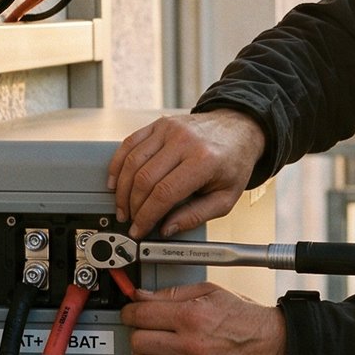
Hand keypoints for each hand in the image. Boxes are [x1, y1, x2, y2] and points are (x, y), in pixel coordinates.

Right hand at [106, 110, 264, 238]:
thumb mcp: (225, 197)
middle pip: (144, 179)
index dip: (146, 216)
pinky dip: (118, 164)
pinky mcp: (159, 124)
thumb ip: (196, 216)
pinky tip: (116, 181)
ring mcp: (169, 130)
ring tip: (123, 206)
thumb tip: (167, 229)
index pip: (164, 193)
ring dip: (122, 189)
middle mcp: (184, 141)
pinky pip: (130, 143)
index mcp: (204, 161)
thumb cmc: (233, 162)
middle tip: (130, 221)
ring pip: (133, 162)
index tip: (139, 229)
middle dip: (132, 206)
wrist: (239, 129)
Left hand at [121, 282, 287, 354]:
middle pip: (138, 341)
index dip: (130, 311)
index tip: (131, 312)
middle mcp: (190, 345)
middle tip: (145, 328)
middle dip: (137, 332)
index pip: (142, 315)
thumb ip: (172, 294)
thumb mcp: (210, 292)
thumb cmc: (244, 318)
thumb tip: (142, 296)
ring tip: (150, 348)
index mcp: (192, 317)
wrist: (271, 344)